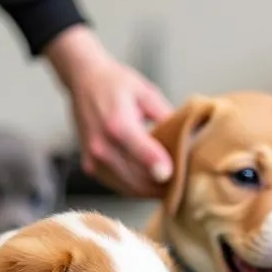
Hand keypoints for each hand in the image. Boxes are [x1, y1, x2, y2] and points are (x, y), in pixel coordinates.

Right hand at [46, 26, 173, 197]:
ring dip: (150, 191)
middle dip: (162, 186)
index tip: (179, 178)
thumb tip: (188, 139)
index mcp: (118, 124)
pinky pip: (117, 186)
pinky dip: (135, 188)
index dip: (164, 170)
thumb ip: (166, 118)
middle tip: (184, 186)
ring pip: (128, 188)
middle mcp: (102, 145)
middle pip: (138, 179)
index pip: (144, 155)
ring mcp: (93, 158)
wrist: (83, 79)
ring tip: (170, 188)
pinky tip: (150, 183)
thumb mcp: (146, 93)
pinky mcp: (90, 166)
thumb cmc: (116, 83)